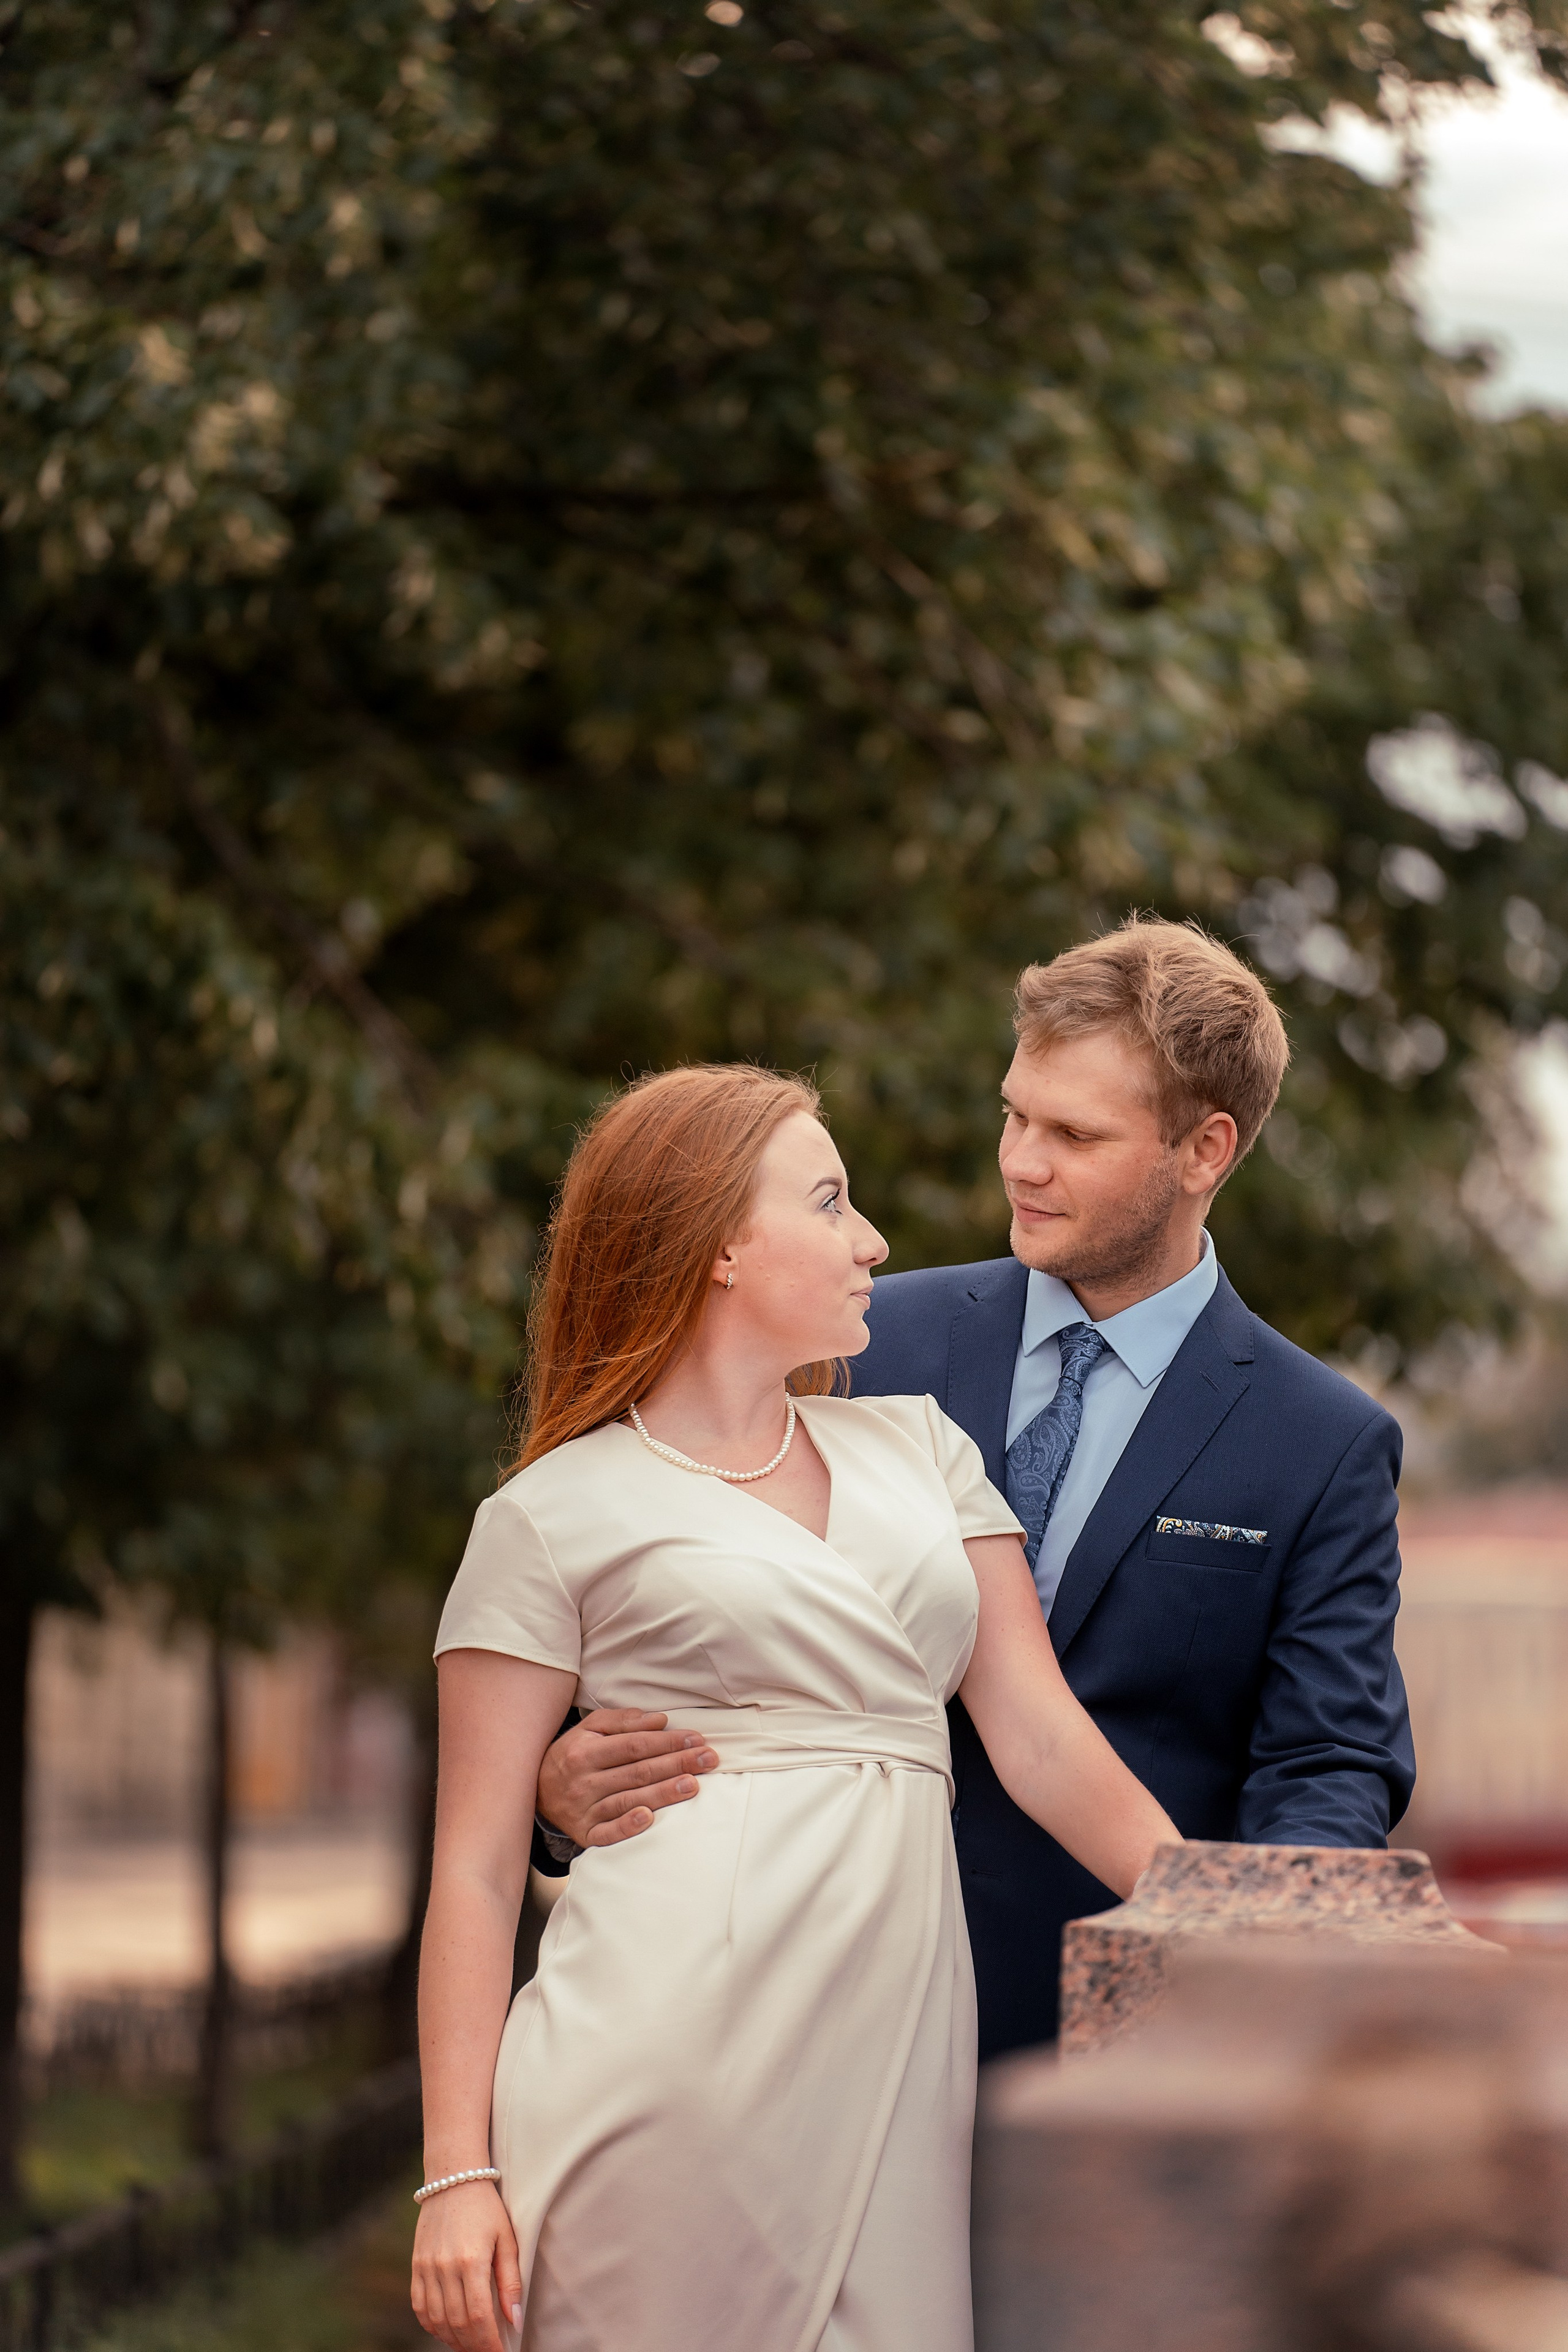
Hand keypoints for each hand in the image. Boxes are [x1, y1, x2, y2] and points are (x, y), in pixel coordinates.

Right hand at [411, 2181, 521, 2351]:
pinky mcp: (416, 2265)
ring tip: (470, 2345)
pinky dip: (432, 2326)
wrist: (453, 2178)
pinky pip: (419, 2307)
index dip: (489, 2342)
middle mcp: (445, 2267)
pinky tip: (447, 2331)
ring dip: (454, 2340)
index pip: (478, 2316)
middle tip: (488, 2350)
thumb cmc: (486, 2208)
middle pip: (457, 2323)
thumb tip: (515, 2320)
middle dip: (474, 2345)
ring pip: (437, 2320)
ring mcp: (426, 2267)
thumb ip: (510, 2282)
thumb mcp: (506, 2239)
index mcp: (471, 2260)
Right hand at [536, 1708, 717, 1846]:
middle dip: (676, 1764)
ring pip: (628, 1800)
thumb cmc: (572, 1754)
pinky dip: (627, 1826)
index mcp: (585, 1751)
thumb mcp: (590, 1729)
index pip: (634, 1745)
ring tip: (692, 1785)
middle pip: (637, 1771)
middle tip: (708, 1760)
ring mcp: (583, 1810)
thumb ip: (623, 1721)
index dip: (667, 1742)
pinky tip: (649, 1818)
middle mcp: (583, 1781)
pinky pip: (607, 1833)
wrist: (536, 1790)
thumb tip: (660, 1720)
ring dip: (663, 1793)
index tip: (696, 1739)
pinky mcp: (584, 1834)